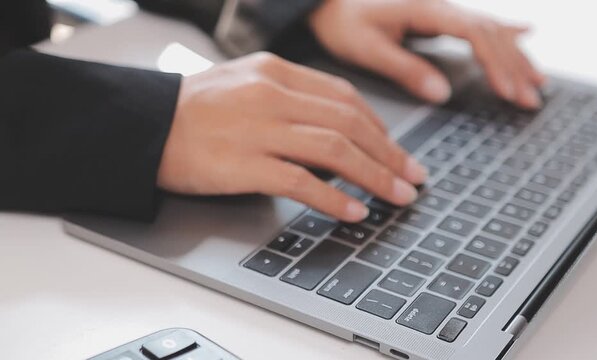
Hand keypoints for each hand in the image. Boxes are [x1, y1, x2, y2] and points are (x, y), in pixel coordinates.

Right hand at [157, 52, 426, 221]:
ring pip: (336, 150)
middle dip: (389, 153)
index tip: (396, 149)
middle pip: (350, 123)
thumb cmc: (191, 109)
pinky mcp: (245, 163)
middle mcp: (273, 95)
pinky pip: (302, 181)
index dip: (379, 126)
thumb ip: (287, 99)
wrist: (141, 125)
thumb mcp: (243, 85)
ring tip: (399, 196)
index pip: (344, 96)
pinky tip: (355, 213)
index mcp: (276, 71)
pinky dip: (335, 199)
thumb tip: (332, 129)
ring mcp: (259, 128)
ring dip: (375, 176)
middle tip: (413, 176)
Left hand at [309, 0, 545, 108]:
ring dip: (515, 54)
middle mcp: (439, 4)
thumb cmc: (342, 22)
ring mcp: (441, 8)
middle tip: (531, 99)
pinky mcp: (438, 15)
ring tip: (538, 80)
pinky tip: (526, 32)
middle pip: (490, 31)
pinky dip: (505, 31)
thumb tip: (441, 93)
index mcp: (425, 8)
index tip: (508, 91)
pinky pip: (479, 23)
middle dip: (514, 66)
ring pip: (490, 27)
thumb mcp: (367, 48)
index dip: (496, 63)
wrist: (328, 2)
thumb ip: (405, 68)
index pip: (474, 34)